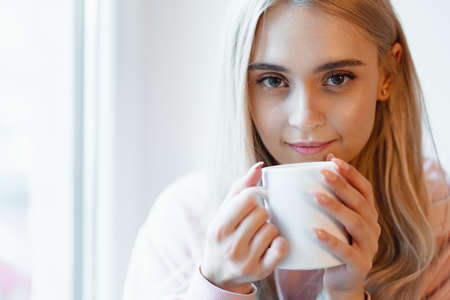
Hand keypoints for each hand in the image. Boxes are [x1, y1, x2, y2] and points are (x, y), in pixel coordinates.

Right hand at [200, 162, 287, 293]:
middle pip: (261, 213)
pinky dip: (280, 244)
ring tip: (260, 233)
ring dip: (270, 228)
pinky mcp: (260, 272)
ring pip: (272, 229)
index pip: (246, 200)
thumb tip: (259, 166)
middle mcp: (230, 246)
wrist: (218, 274)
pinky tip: (271, 244)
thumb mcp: (223, 213)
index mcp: (218, 229)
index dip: (256, 195)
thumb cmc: (223, 235)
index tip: (256, 199)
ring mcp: (245, 261)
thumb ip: (240, 188)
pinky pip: (281, 248)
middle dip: (262, 213)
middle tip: (256, 220)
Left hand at [312, 153, 379, 298]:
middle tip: (322, 173)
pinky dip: (331, 240)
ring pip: (355, 223)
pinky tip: (315, 231)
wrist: (342, 282)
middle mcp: (372, 228)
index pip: (365, 189)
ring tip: (316, 196)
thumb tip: (299, 177)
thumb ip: (326, 203)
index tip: (333, 160)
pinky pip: (346, 251)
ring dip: (336, 207)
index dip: (352, 173)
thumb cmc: (333, 246)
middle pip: (360, 202)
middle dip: (341, 185)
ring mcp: (368, 247)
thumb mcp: (333, 223)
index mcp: (368, 215)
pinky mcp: (359, 265)